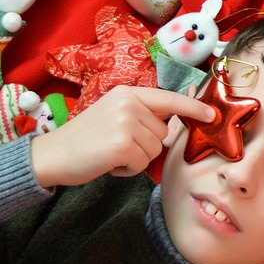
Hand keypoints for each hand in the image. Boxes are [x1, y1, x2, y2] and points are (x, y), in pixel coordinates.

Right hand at [30, 85, 212, 188]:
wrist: (52, 155)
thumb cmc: (85, 140)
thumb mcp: (114, 115)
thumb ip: (142, 115)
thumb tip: (174, 124)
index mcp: (128, 93)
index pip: (169, 99)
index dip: (192, 108)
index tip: (212, 114)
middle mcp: (128, 103)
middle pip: (163, 132)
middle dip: (147, 146)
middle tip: (118, 146)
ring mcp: (125, 123)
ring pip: (155, 149)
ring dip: (137, 159)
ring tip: (112, 154)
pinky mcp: (121, 144)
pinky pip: (143, 163)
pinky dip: (129, 170)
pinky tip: (109, 164)